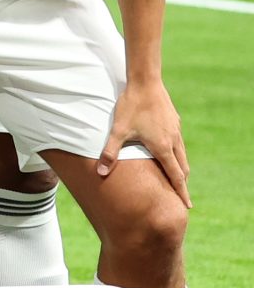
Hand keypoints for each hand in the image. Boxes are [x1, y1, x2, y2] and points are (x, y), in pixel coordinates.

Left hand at [103, 77, 188, 207]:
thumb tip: (100, 172)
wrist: (146, 82)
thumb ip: (110, 153)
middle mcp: (174, 141)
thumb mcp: (118, 131)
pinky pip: (179, 143)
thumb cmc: (131, 107)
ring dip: (180, 168)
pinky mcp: (174, 122)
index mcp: (162, 148)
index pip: (176, 176)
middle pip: (182, 168)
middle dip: (182, 183)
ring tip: (177, 177)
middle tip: (181, 196)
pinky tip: (170, 152)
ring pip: (182, 155)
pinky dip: (178, 154)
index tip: (187, 205)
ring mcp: (176, 131)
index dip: (181, 192)